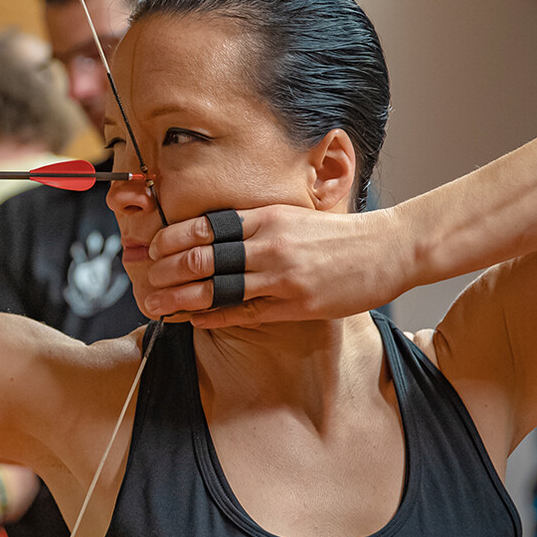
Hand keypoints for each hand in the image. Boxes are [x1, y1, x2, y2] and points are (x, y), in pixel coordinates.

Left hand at [143, 204, 410, 327]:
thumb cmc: (339, 234)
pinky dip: (215, 317)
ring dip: (181, 299)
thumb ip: (255, 225)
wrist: (389, 248)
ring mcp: (282, 277)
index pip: (205, 226)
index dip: (172, 239)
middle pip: (203, 258)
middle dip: (167, 271)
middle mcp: (270, 245)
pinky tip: (194, 320)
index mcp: (267, 218)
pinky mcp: (296, 305)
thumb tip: (214, 234)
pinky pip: (245, 313)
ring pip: (218, 289)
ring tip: (156, 304)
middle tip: (147, 280)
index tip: (154, 248)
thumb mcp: (293, 217)